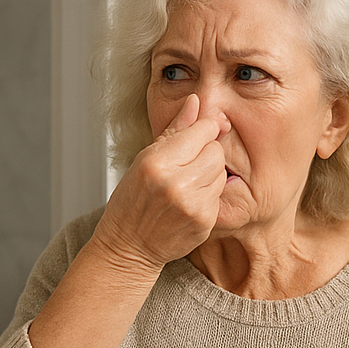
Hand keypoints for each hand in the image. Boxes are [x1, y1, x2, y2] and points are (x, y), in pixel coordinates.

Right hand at [93, 93, 229, 270]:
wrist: (128, 246)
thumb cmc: (131, 203)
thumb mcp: (144, 159)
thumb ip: (174, 130)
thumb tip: (194, 101)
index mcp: (157, 163)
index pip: (201, 130)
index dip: (202, 131)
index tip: (196, 137)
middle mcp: (176, 183)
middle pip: (215, 151)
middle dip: (205, 155)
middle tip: (185, 167)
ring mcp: (192, 205)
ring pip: (220, 173)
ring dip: (208, 176)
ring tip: (185, 186)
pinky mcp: (204, 221)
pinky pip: (218, 196)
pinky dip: (207, 196)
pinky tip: (188, 203)